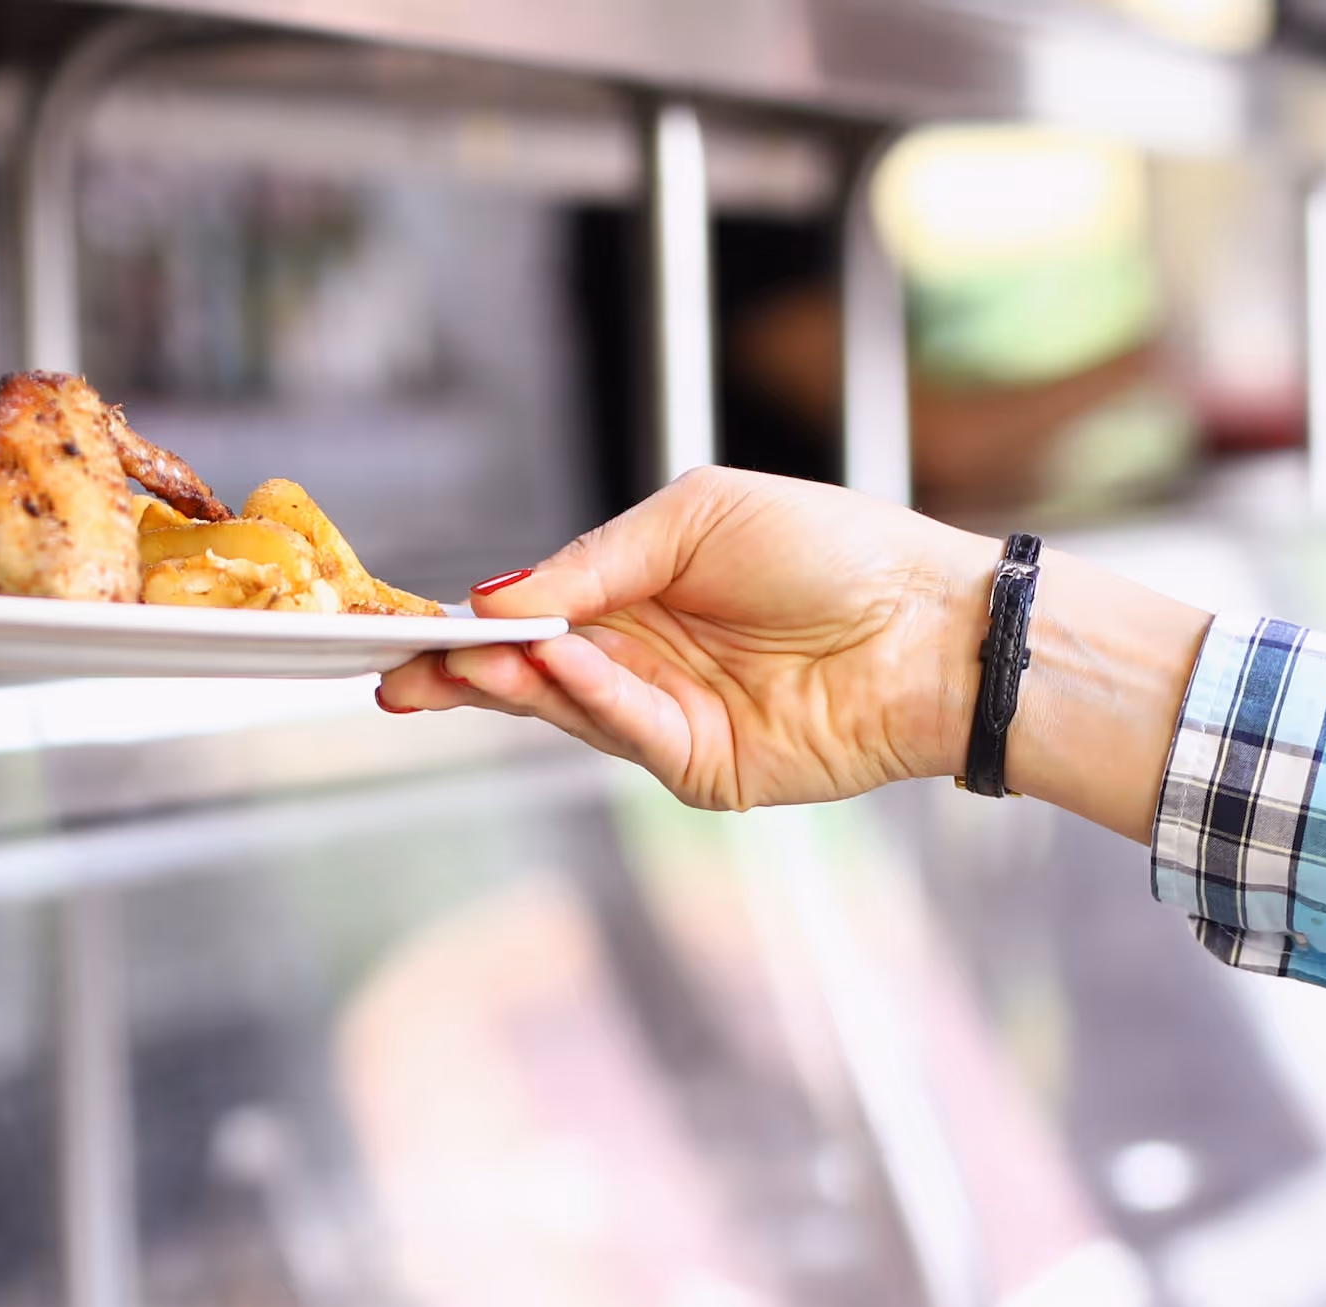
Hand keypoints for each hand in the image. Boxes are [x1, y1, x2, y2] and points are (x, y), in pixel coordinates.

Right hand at [375, 468, 1208, 843]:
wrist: (929, 622)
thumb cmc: (834, 550)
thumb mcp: (697, 517)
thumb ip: (596, 560)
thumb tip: (500, 597)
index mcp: (639, 595)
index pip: (531, 618)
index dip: (467, 627)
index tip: (399, 629)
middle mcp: (645, 664)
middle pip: (528, 679)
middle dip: (460, 674)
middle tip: (396, 670)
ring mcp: (672, 722)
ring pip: (567, 711)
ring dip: (515, 683)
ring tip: (466, 657)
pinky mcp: (706, 770)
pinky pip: (630, 733)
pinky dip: (593, 697)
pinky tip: (564, 663)